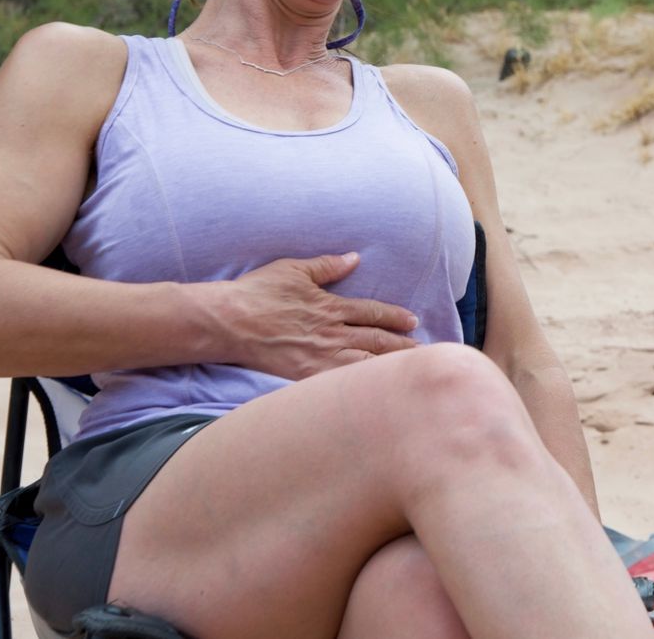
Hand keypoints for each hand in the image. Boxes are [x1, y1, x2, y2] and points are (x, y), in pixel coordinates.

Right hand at [215, 252, 417, 379]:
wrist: (228, 321)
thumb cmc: (257, 293)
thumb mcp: (294, 270)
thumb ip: (327, 266)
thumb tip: (354, 258)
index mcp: (330, 307)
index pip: (372, 313)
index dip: (395, 317)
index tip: (414, 321)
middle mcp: (331, 334)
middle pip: (376, 342)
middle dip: (403, 348)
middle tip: (425, 353)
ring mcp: (319, 358)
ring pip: (364, 365)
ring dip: (389, 369)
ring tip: (409, 374)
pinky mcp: (304, 377)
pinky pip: (339, 385)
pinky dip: (360, 388)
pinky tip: (376, 395)